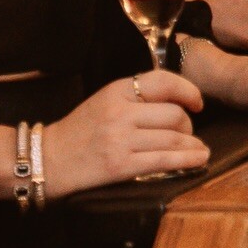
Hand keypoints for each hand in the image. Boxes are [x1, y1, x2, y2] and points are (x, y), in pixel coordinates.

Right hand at [45, 71, 209, 195]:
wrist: (48, 159)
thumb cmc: (81, 130)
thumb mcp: (105, 100)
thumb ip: (137, 97)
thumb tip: (178, 101)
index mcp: (117, 91)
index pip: (164, 82)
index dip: (189, 91)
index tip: (197, 102)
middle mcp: (120, 113)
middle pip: (174, 114)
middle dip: (189, 125)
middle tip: (189, 132)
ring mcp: (121, 140)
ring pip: (173, 139)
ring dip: (193, 145)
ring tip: (199, 150)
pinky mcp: (121, 166)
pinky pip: (163, 161)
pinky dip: (186, 160)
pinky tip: (197, 160)